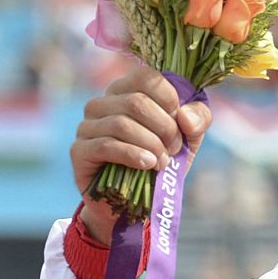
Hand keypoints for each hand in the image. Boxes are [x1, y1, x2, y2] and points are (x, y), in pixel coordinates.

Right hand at [70, 67, 210, 240]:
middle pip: (136, 102)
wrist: (137, 201)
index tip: (181, 124)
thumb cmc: (162, 159)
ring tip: (163, 162)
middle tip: (175, 149)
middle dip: (165, 128)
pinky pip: (106, 145)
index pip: (147, 77)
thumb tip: (185, 116)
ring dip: (151, 145)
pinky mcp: (80, 150)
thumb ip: (198, 119)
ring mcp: (87, 126)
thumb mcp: (189, 137)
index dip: (170, 99)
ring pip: (121, 124)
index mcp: (127, 91)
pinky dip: (133, 155)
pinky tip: (148, 164)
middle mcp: (102, 103)